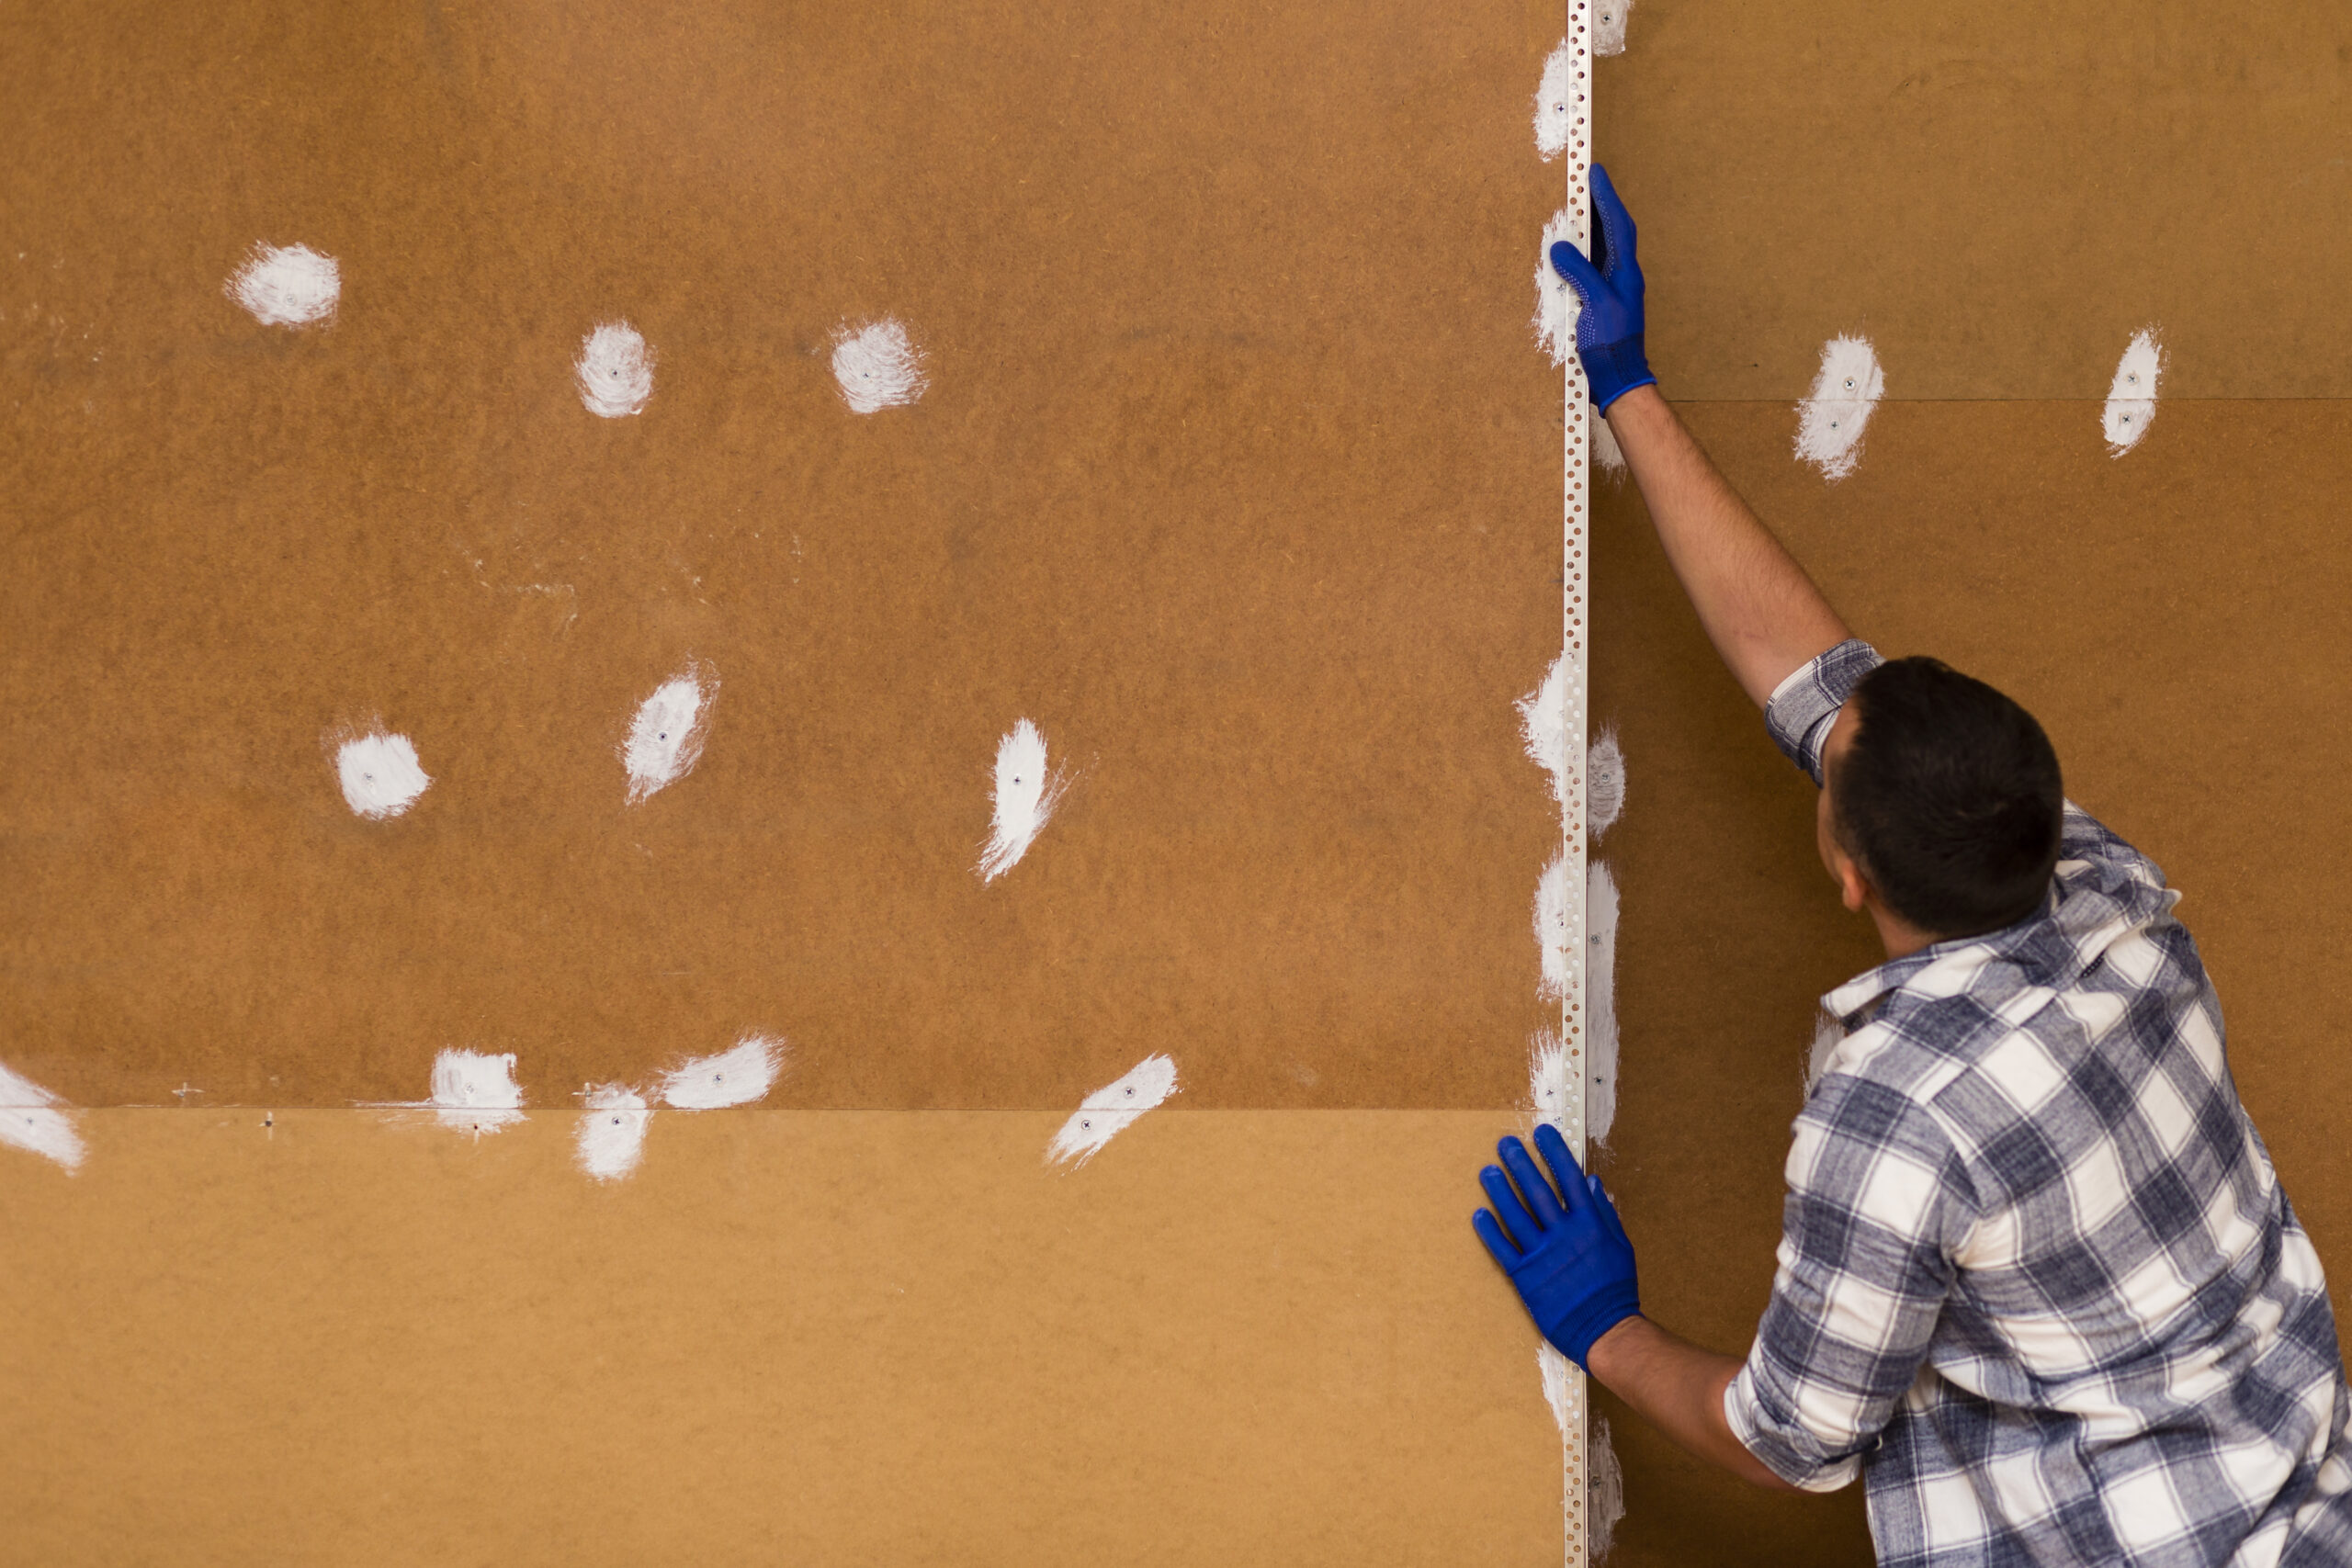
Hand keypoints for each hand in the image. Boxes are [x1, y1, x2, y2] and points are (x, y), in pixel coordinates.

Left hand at [1473, 1122, 1640, 1367]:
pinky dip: (1490, 1230)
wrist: (1605, 1330)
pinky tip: (1479, 1214)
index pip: (1569, 1179)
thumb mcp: (1620, 1246)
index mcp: (1590, 1225)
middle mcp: (1565, 1236)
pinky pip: (1503, 1248)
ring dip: (1500, 1191)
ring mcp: (1543, 1256)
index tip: (1542, 1134)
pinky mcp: (1525, 1277)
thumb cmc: (1615, 1289)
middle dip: (1520, 1163)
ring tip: (1488, 1171)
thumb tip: (1592, 1183)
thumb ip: (1604, 1213)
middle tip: (1505, 1144)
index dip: (1555, 1153)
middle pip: (1537, 1191)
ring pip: (1516, 1215)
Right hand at [1546, 164, 1655, 411]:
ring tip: (1571, 210)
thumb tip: (1560, 247)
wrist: (1618, 378)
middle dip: (1598, 206)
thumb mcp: (1595, 304)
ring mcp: (1612, 289)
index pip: (1619, 224)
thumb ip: (1580, 273)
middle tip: (1581, 184)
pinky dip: (1578, 254)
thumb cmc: (1611, 343)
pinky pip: (1590, 268)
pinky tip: (1565, 253)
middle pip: (1612, 231)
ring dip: (1588, 228)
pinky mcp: (1599, 303)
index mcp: (1626, 271)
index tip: (1594, 173)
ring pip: (1601, 249)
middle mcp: (1622, 276)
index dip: (1607, 197)